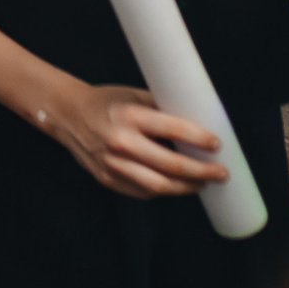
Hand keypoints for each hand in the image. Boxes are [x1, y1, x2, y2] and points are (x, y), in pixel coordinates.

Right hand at [40, 80, 230, 198]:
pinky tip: (176, 186)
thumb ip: (162, 108)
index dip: (200, 139)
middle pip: (171, 165)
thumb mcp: (133, 95)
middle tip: (220, 172)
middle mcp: (122, 142)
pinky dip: (164, 191)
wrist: (68, 115)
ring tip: (203, 183)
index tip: (217, 144)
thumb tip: (198, 120)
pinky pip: (143, 192)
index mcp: (130, 115)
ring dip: (187, 188)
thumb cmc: (106, 102)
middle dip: (202, 171)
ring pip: (159, 186)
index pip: (174, 129)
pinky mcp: (108, 179)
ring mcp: (114, 164)